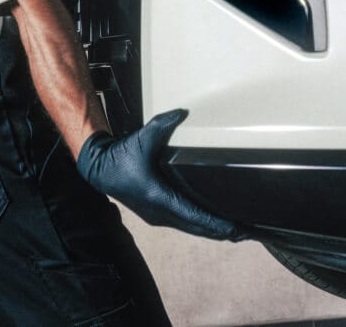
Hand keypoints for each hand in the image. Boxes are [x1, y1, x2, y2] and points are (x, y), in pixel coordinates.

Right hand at [77, 108, 242, 240]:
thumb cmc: (121, 155)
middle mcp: (160, 212)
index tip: (235, 228)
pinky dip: (200, 226)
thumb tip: (183, 113)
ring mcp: (157, 215)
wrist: (99, 168)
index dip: (216, 223)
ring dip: (212, 231)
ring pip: (190, 228)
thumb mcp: (143, 137)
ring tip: (235, 232)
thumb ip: (164, 124)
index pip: (194, 215)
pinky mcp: (156, 213)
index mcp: (159, 197)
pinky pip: (183, 223)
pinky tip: (211, 225)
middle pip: (197, 227)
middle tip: (246, 232)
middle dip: (222, 230)